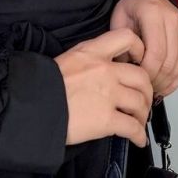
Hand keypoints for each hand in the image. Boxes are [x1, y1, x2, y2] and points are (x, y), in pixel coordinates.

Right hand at [54, 27, 153, 147]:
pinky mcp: (107, 120)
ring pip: (141, 102)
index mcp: (92, 52)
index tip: (139, 61)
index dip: (139, 49)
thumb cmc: (43, 85)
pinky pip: (133, 128)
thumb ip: (89, 61)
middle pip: (141, 76)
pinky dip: (139, 136)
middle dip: (146, 91)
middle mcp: (104, 70)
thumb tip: (104, 72)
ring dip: (143, 114)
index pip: (127, 38)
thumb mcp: (67, 60)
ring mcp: (107, 95)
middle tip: (142, 100)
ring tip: (138, 120)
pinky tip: (137, 140)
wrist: (31, 106)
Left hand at [109, 0, 177, 98]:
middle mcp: (173, 19)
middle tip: (144, 88)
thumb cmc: (131, 9)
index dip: (148, 72)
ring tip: (152, 89)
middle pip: (169, 62)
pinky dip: (176, 79)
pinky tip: (164, 85)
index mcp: (153, 13)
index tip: (138, 79)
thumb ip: (123, 45)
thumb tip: (130, 70)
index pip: (156, 52)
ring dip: (166, 82)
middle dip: (156, 80)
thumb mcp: (119, 22)